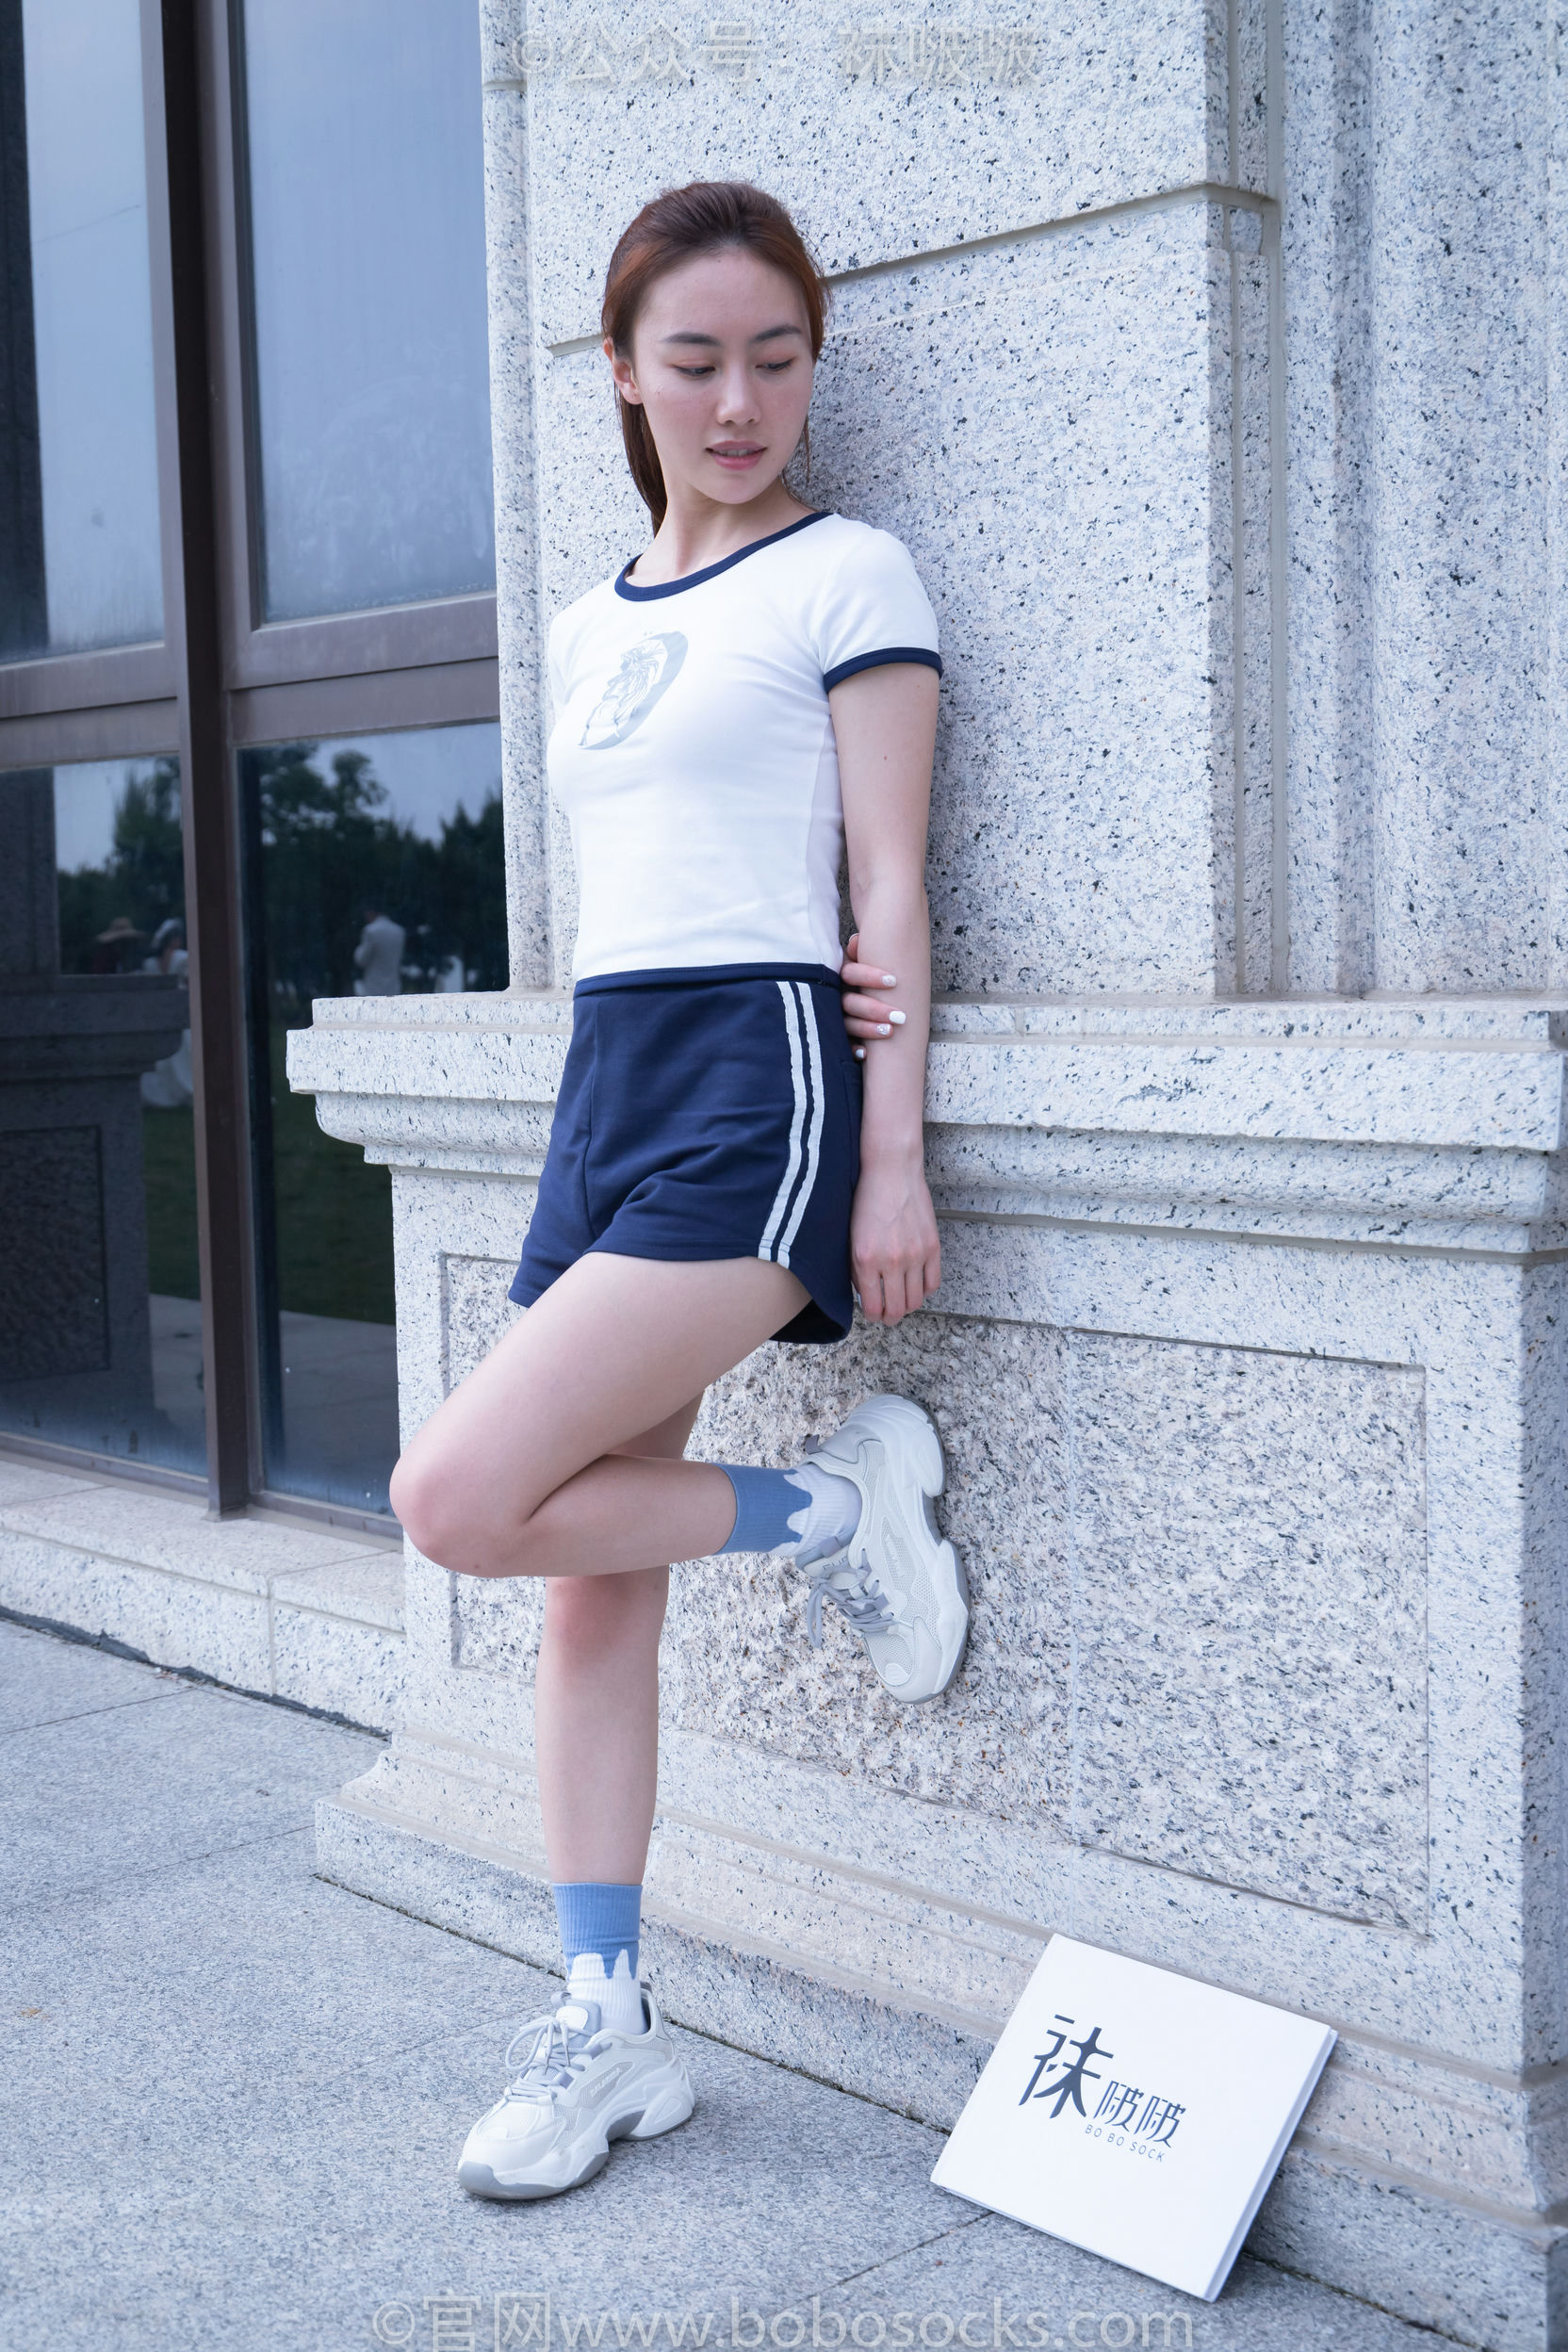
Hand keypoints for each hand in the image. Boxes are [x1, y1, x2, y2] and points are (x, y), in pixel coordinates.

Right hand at [838, 931, 906, 1054]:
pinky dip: (852, 1049)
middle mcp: (833, 995)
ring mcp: (832, 1016)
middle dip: (875, 1009)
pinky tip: (865, 1054)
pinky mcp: (835, 1036)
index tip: (893, 981)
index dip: (869, 976)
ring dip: (868, 1029)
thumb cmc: (862, 976)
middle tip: (901, 1016)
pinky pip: (841, 1044)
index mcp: (840, 974)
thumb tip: (857, 939)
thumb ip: (859, 952)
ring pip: (846, 1024)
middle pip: (849, 1002)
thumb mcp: (861, 962)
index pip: (850, 973)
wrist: (846, 994)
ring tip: (890, 1032)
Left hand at [851, 1154, 940, 1324]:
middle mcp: (891, 1261)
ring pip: (917, 1300)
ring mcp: (915, 1254)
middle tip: (888, 1315)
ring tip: (902, 1301)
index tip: (873, 1314)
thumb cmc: (866, 1200)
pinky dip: (925, 1290)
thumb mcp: (851, 1237)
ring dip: (908, 1306)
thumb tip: (866, 1293)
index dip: (873, 1315)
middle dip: (890, 1317)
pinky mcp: (932, 1246)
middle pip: (898, 1309)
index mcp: (865, 1259)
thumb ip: (857, 1268)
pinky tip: (916, 1284)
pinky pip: (933, 1282)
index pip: (873, 1306)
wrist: (891, 1171)